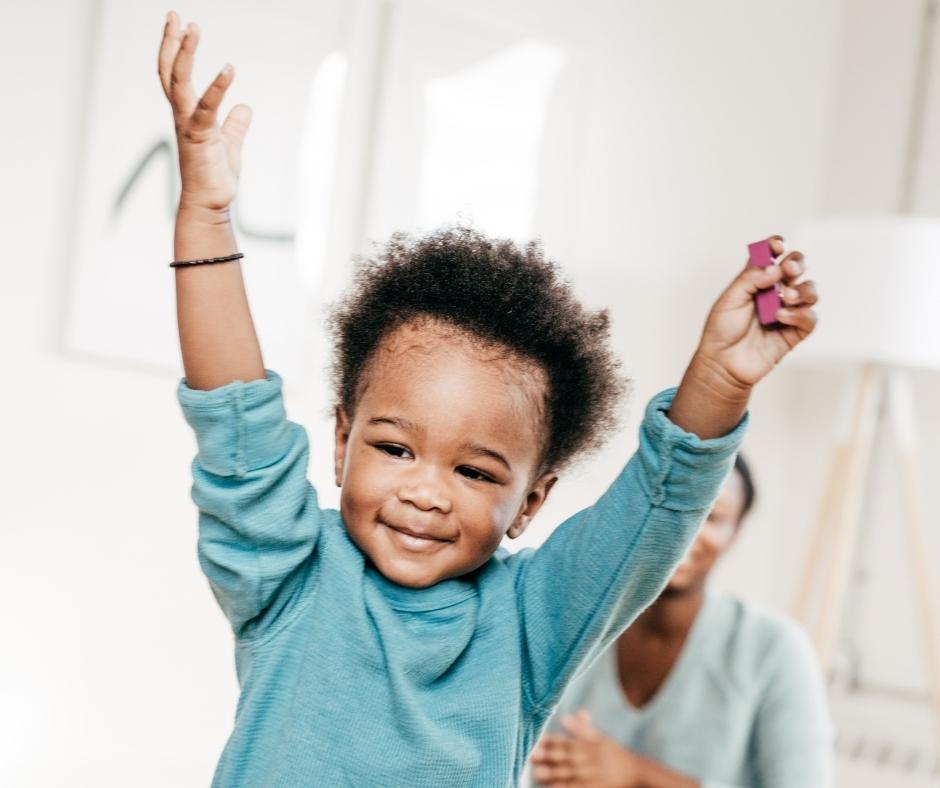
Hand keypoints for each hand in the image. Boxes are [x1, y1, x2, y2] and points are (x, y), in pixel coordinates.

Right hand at [157, 11, 251, 212]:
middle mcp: (182, 115)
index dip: (173, 50)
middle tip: (174, 14)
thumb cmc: (215, 176)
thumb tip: (244, 107)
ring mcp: (189, 125)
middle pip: (169, 71)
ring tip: (191, 27)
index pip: (174, 75)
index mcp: (187, 114)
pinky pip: (208, 107)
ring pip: (179, 82)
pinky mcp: (201, 137)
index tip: (178, 25)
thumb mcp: (230, 143)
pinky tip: (229, 68)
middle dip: (170, 42)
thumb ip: (235, 124)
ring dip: (184, 53)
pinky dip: (218, 86)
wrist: (211, 203)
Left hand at [531, 710, 641, 787]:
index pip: (564, 741)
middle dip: (548, 757)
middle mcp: (587, 758)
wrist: (636, 772)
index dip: (549, 742)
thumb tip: (565, 717)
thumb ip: (582, 728)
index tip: (535, 741)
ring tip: (538, 773)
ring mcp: (591, 775)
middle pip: (564, 757)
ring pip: (568, 774)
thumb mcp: (600, 738)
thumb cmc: (614, 754)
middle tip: (531, 756)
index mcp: (587, 744)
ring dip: (552, 774)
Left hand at [696, 236, 817, 389]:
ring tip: (786, 298)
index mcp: (756, 280)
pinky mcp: (795, 332)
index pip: (772, 256)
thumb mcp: (729, 299)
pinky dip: (800, 314)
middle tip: (788, 270)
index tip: (777, 246)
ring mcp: (787, 311)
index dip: (777, 246)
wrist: (722, 363)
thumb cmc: (721, 331)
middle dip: (797, 263)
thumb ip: (750, 279)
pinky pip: (810, 318)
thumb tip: (775, 267)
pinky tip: (782, 317)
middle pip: (797, 268)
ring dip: (802, 289)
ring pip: (809, 290)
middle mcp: (774, 292)